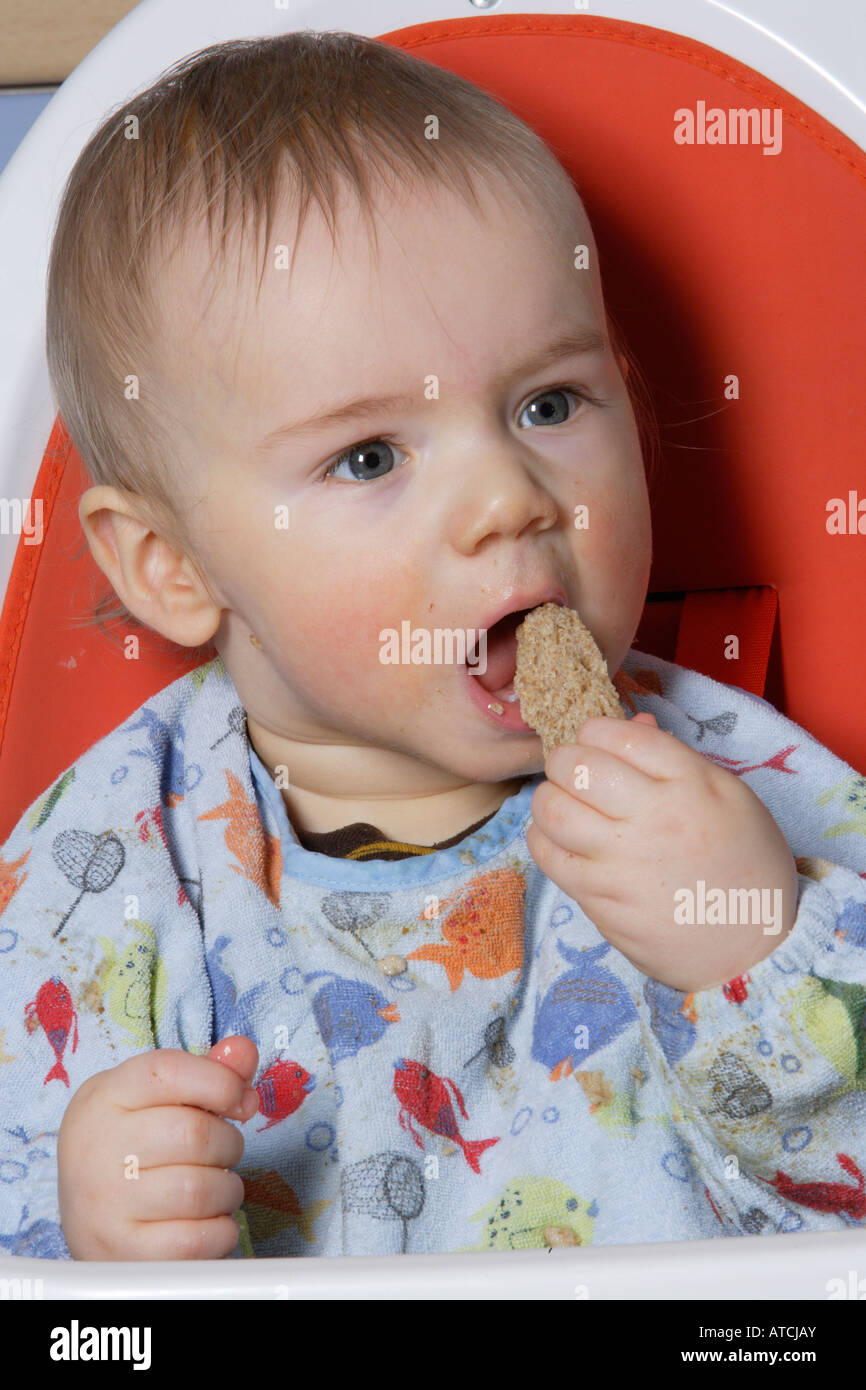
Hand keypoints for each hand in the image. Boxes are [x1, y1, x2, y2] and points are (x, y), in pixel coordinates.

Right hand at [57, 1036, 258, 1259]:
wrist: (87, 1218)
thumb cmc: (133, 1146)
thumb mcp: (156, 1097)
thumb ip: (206, 1072)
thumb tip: (244, 1052)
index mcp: (105, 1097)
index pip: (167, 1072)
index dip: (220, 1082)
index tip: (240, 1100)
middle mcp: (98, 1147)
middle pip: (194, 1134)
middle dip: (229, 1143)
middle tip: (224, 1152)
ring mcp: (106, 1204)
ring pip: (200, 1190)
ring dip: (228, 1190)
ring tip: (217, 1188)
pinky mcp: (123, 1252)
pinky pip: (197, 1240)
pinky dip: (221, 1231)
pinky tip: (208, 1221)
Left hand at [525, 713, 798, 990]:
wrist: (757, 948)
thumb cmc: (745, 863)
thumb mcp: (728, 796)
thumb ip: (674, 757)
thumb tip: (630, 722)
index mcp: (692, 785)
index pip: (618, 734)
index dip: (594, 730)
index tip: (595, 742)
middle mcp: (655, 820)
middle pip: (576, 766)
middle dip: (564, 760)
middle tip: (573, 772)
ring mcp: (623, 864)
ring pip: (551, 810)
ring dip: (548, 799)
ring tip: (564, 805)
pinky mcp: (602, 902)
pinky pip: (549, 857)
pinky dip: (545, 839)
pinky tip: (562, 840)